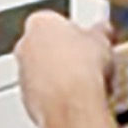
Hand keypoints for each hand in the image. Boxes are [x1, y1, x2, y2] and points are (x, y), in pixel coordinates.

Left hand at [15, 11, 114, 127]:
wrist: (73, 105)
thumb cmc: (81, 69)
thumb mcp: (102, 40)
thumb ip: (100, 31)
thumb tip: (104, 30)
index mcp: (40, 23)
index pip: (56, 22)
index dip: (76, 33)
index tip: (89, 41)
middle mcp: (25, 46)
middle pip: (46, 47)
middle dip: (66, 55)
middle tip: (89, 63)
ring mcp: (23, 74)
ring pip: (43, 72)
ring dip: (60, 77)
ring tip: (86, 85)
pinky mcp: (26, 100)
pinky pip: (43, 95)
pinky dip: (57, 97)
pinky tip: (77, 101)